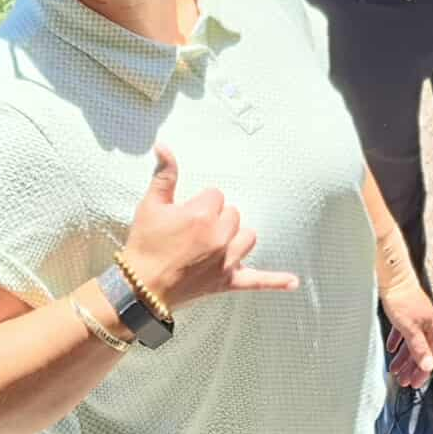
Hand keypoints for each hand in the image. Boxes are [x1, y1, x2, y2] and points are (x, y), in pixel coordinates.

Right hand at [121, 146, 299, 308]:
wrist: (140, 287)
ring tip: (217, 241)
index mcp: (202, 215)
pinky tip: (292, 282)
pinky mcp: (228, 281)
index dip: (199, 203)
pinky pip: (258, 280)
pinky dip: (275, 281)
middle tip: (192, 230)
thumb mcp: (151, 205)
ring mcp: (226, 260)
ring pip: (247, 237)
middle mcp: (219, 236)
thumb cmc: (144, 244)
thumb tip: (164, 146)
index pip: (216, 195)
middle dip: (216, 219)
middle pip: (233, 214)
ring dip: (236, 237)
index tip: (184, 215)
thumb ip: (164, 175)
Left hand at [380, 270, 432, 388]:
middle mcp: (426, 324)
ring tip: (394, 370)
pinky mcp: (405, 312)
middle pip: (420, 351)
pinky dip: (397, 342)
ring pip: (411, 343)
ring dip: (403, 358)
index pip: (430, 355)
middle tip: (402, 381)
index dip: (423, 371)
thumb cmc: (402, 301)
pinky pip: (403, 332)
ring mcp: (416, 318)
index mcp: (431, 328)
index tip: (415, 385)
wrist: (393, 277)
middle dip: (411, 368)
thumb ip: (418, 348)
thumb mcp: (409, 328)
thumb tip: (429, 367)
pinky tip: (390, 349)